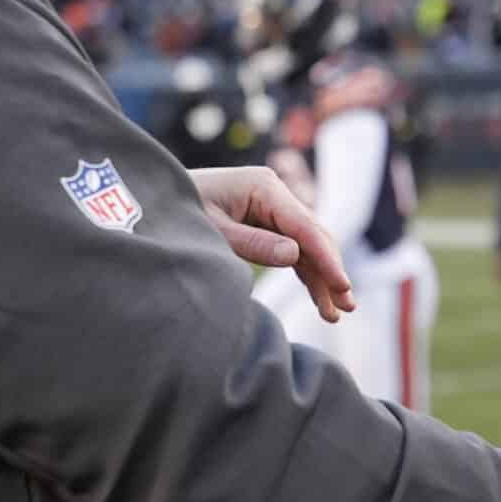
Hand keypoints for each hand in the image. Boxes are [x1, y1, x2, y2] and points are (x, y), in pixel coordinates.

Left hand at [190, 166, 356, 323]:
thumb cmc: (178, 209)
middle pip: (314, 236)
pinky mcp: (267, 224)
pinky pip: (294, 251)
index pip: (305, 227)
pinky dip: (306, 274)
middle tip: (346, 307)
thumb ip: (252, 242)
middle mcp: (275, 195)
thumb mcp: (211, 229)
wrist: (154, 198)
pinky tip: (321, 299)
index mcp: (264, 187)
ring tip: (336, 314)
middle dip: (331, 272)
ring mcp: (272, 209)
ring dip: (322, 278)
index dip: (326, 258)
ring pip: (308, 247)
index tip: (341, 286)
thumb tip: (294, 256)